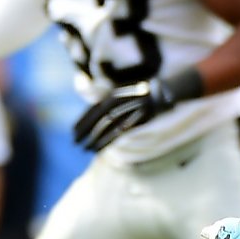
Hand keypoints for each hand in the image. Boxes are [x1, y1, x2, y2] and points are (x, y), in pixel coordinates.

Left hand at [73, 73, 194, 151]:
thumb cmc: (145, 92)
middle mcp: (121, 100)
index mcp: (115, 94)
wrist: (167, 89)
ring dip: (95, 139)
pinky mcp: (140, 117)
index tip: (72, 131)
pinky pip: (121, 131)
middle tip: (75, 143)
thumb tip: (99, 112)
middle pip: (98, 118)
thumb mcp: (125, 92)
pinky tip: (102, 148)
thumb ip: (113, 101)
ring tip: (85, 149)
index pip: (94, 108)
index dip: (82, 120)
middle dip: (84, 131)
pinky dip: (110, 140)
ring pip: (108, 126)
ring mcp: (131, 109)